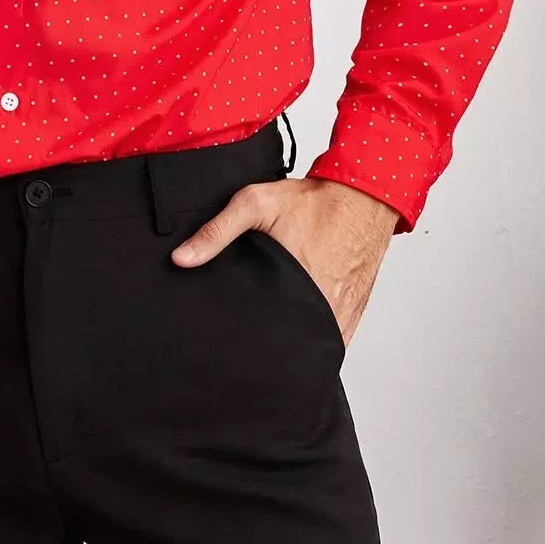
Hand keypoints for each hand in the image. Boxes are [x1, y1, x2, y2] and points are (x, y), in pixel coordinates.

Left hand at [169, 174, 399, 347]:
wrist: (362, 195)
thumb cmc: (312, 200)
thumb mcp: (255, 205)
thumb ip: (216, 232)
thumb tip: (181, 259)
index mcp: (296, 284)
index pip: (266, 332)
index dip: (247, 342)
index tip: (231, 345)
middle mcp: (322, 305)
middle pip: (289, 344)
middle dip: (268, 347)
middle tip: (247, 347)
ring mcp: (341, 311)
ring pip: (314, 346)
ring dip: (295, 346)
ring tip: (272, 346)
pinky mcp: (354, 310)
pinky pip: (335, 339)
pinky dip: (319, 339)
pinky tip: (301, 337)